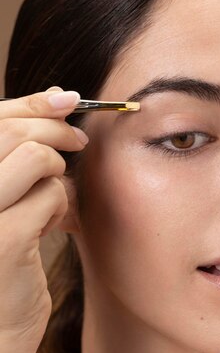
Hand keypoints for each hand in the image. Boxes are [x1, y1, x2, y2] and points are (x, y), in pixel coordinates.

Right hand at [0, 87, 87, 352]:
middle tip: (78, 142)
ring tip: (53, 196)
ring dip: (58, 171)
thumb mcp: (3, 195)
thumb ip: (18, 149)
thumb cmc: (2, 257)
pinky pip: (52, 194)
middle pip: (12, 132)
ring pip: (35, 158)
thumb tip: (58, 94)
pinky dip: (63, 203)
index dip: (32, 103)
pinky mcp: (2, 242)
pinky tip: (53, 224)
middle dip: (56, 129)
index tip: (68, 100)